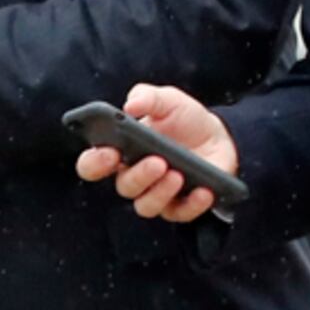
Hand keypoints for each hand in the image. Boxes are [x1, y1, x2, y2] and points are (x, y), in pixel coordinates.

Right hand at [76, 85, 236, 222]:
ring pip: (146, 206)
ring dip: (160, 192)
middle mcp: (134, 177)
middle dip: (139, 176)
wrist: (217, 134)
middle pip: (124, 187)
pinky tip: (203, 191)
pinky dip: (192, 204)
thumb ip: (147, 97)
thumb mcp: (167, 100)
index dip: (95, 163)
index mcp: (121, 152)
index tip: (110, 152)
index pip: (93, 165)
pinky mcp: (181, 206)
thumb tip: (130, 106)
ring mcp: (157, 195)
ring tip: (177, 175)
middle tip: (157, 161)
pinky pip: (181, 212)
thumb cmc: (183, 118)